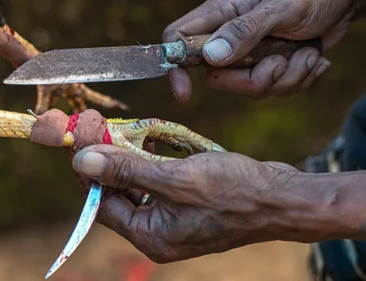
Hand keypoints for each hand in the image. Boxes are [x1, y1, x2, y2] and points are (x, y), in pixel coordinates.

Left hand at [71, 144, 303, 262]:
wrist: (284, 199)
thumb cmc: (235, 193)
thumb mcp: (175, 178)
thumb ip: (127, 170)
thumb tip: (84, 161)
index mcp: (152, 236)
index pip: (103, 205)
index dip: (90, 172)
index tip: (81, 140)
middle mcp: (161, 233)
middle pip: (120, 194)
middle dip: (112, 160)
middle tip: (102, 128)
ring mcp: (177, 220)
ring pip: (141, 185)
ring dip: (134, 157)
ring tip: (128, 129)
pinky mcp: (192, 206)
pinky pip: (163, 182)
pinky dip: (156, 161)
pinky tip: (155, 138)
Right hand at [164, 0, 354, 100]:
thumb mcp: (283, 7)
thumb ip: (245, 30)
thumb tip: (210, 57)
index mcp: (223, 10)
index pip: (180, 38)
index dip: (176, 66)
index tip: (185, 93)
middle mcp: (231, 33)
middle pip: (218, 76)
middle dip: (254, 79)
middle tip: (281, 61)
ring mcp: (251, 51)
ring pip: (250, 87)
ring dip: (286, 77)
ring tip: (308, 52)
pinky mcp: (271, 64)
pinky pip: (275, 89)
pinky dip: (299, 78)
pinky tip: (314, 57)